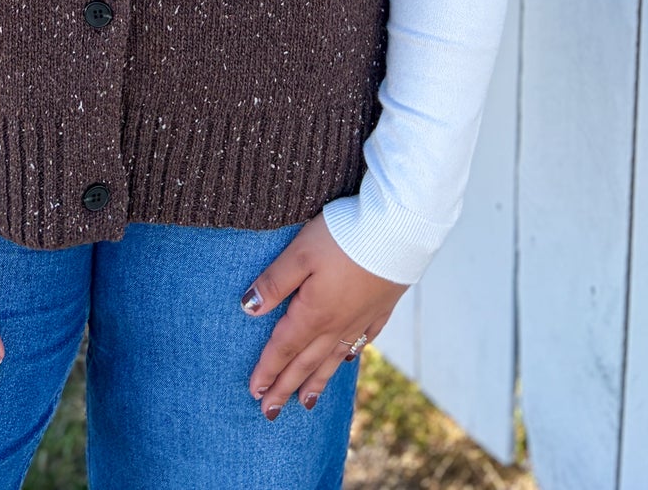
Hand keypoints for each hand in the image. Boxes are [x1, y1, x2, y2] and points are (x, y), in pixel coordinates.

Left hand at [241, 214, 408, 417]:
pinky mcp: (381, 308)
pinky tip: (346, 361)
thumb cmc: (344, 238)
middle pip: (306, 362)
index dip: (268, 370)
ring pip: (333, 359)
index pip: (284, 348)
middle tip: (270, 413)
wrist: (399, 232)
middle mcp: (337, 324)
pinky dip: (349, 356)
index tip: (254, 393)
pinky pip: (362, 342)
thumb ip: (274, 282)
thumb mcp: (299, 253)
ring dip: (316, 382)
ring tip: (305, 403)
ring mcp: (361, 318)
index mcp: (314, 313)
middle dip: (286, 388)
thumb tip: (248, 309)